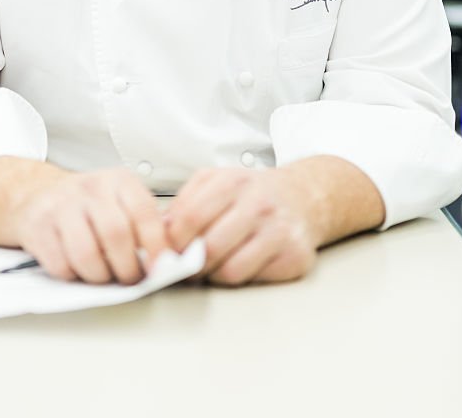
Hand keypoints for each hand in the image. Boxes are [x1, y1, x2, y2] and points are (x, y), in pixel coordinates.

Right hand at [11, 167, 168, 284]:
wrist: (37, 195)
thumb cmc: (87, 205)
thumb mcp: (118, 200)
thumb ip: (142, 222)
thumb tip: (168, 257)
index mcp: (118, 180)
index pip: (144, 212)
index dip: (156, 244)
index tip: (160, 267)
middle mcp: (91, 188)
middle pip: (116, 234)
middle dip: (127, 267)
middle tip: (130, 278)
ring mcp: (62, 205)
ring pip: (87, 253)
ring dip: (99, 275)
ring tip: (103, 276)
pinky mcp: (38, 227)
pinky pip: (61, 264)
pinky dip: (73, 275)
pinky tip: (77, 269)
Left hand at [165, 167, 320, 285]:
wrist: (301, 197)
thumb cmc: (252, 192)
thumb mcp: (215, 182)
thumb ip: (185, 202)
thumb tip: (160, 231)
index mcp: (233, 182)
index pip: (190, 218)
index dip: (172, 241)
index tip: (166, 251)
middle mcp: (258, 204)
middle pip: (208, 248)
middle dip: (189, 264)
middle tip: (184, 266)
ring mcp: (278, 230)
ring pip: (229, 270)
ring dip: (212, 274)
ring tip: (210, 266)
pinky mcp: (294, 256)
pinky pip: (252, 279)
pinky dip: (237, 277)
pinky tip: (236, 264)